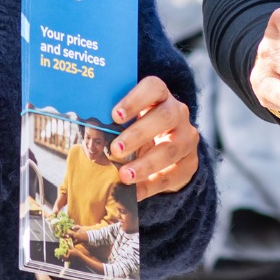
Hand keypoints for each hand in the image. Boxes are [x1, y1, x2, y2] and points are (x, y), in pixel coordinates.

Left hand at [109, 76, 199, 197]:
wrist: (170, 149)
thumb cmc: (140, 126)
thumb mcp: (131, 119)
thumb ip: (116, 120)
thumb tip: (90, 129)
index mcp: (161, 96)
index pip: (154, 88)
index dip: (135, 99)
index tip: (115, 115)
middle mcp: (178, 113)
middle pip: (164, 117)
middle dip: (138, 134)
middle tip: (115, 149)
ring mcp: (187, 138)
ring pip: (170, 149)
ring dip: (145, 164)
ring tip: (124, 175)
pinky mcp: (189, 163)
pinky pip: (171, 175)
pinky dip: (151, 185)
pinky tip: (135, 192)